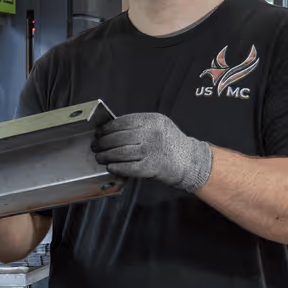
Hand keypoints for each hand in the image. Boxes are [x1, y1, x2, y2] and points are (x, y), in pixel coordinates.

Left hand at [92, 113, 212, 193]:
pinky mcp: (151, 167)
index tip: (98, 132)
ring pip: (120, 152)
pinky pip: (128, 167)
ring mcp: (151, 151)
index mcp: (152, 120)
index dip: (106, 128)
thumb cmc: (172, 144)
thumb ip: (139, 125)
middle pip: (118, 137)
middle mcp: (151, 134)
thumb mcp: (159, 125)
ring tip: (100, 157)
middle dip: (102, 142)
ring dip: (106, 155)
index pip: (122, 122)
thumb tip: (112, 128)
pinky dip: (116, 167)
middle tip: (95, 146)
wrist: (191, 161)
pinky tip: (111, 167)